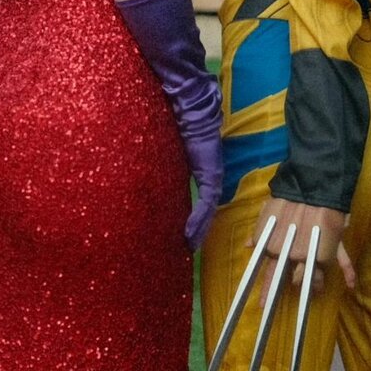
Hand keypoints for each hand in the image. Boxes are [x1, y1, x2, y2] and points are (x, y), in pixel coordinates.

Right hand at [184, 130, 222, 251]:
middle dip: (199, 231)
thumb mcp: (175, 159)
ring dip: (199, 230)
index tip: (186, 237)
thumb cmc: (183, 136)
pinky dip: (197, 218)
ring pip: (208, 212)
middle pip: (207, 213)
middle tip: (188, 248)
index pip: (203, 205)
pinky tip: (189, 231)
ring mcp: (214, 180)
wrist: (194, 121)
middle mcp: (212, 181)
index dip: (196, 222)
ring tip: (189, 245)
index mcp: (204, 177)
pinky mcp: (212, 178)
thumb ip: (172, 172)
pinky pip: (206, 203)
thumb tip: (157, 182)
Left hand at [248, 197, 354, 304]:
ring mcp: (317, 249)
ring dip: (315, 284)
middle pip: (295, 277)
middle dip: (294, 283)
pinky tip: (351, 285)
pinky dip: (348, 272)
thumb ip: (259, 230)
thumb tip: (248, 246)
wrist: (312, 183)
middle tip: (294, 285)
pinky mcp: (334, 243)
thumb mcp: (268, 211)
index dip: (267, 289)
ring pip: (315, 274)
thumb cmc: (287, 196)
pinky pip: (342, 259)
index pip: (272, 271)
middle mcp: (297, 252)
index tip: (262, 306)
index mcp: (280, 245)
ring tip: (315, 289)